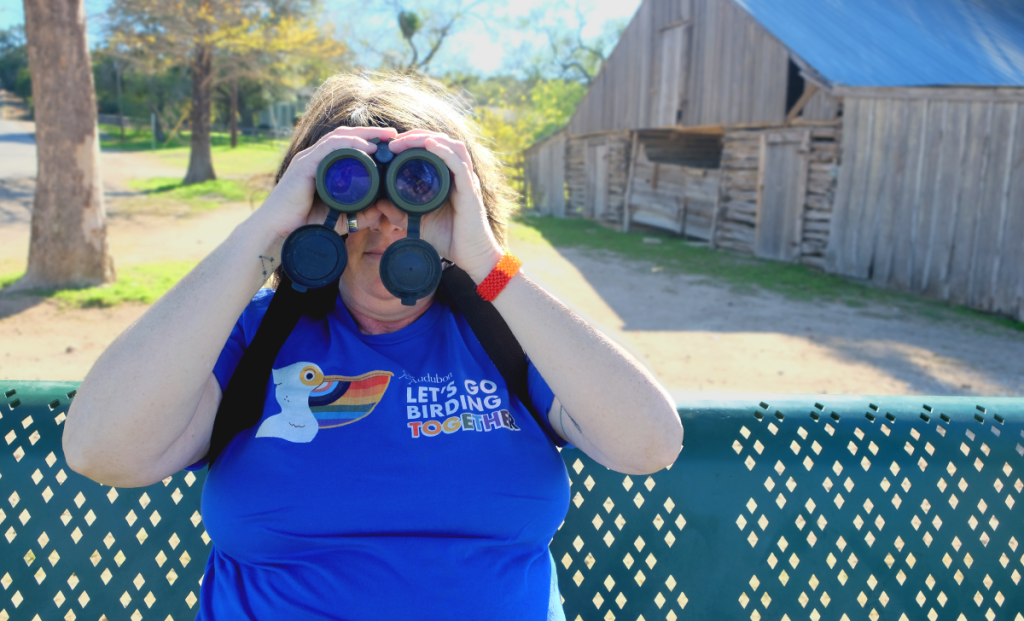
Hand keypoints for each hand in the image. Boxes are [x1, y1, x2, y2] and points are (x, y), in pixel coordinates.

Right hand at [252, 126, 397, 242]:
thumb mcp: (340, 217)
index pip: (347, 144)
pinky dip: (349, 145)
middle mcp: (314, 158)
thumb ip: (360, 214)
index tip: (391, 144)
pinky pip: (329, 149)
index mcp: (322, 165)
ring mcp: (308, 160)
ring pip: (339, 138)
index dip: (369, 140)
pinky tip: (366, 147)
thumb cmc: (304, 224)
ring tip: (385, 137)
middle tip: (394, 134)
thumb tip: (382, 212)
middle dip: (371, 132)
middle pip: (345, 136)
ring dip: (364, 134)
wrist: (279, 232)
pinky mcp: (303, 166)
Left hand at [387, 130, 502, 280]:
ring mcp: (467, 181)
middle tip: (393, 140)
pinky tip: (430, 145)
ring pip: (451, 146)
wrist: (471, 257)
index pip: (434, 149)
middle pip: (442, 141)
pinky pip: (459, 164)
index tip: (391, 145)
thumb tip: (379, 203)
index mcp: (449, 179)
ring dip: (428, 139)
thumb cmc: (450, 239)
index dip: (414, 141)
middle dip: (417, 136)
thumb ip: (400, 213)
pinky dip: (444, 151)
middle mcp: (460, 175)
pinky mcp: (470, 190)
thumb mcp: (418, 223)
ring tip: (406, 140)